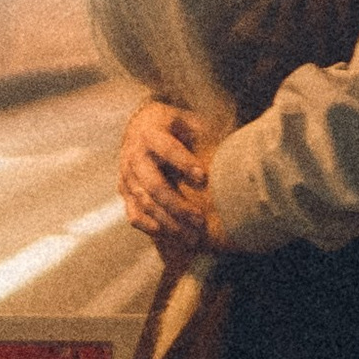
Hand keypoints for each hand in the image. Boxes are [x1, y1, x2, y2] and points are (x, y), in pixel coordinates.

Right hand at [118, 98, 213, 243]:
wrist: (140, 127)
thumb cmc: (174, 126)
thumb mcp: (187, 121)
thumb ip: (203, 133)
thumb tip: (233, 148)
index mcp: (150, 133)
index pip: (167, 149)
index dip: (184, 163)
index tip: (204, 178)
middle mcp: (134, 156)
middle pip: (155, 185)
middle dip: (178, 205)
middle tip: (201, 220)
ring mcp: (127, 176)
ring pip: (146, 204)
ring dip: (169, 222)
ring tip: (193, 238)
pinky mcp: (125, 192)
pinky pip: (134, 214)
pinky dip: (151, 227)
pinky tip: (170, 236)